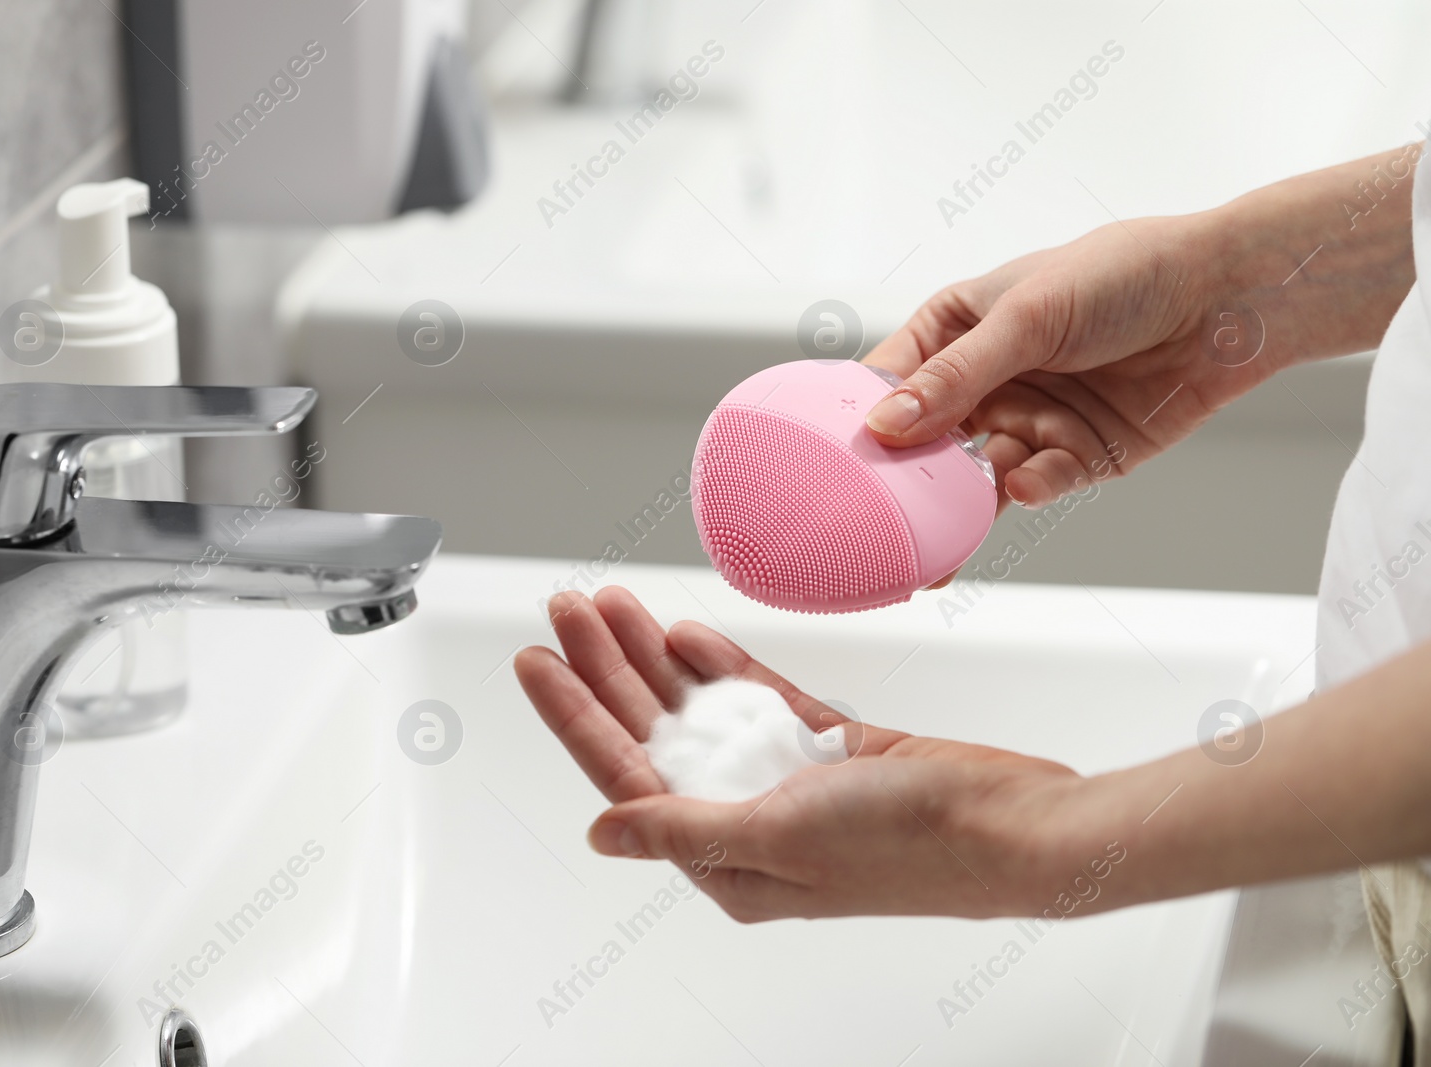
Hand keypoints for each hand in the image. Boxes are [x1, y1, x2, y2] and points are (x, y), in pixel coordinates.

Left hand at [514, 587, 1084, 920]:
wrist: (1016, 825)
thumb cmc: (911, 848)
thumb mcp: (777, 839)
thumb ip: (683, 829)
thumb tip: (603, 833)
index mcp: (727, 858)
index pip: (625, 772)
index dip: (574, 712)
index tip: (535, 660)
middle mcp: (749, 821)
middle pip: (655, 731)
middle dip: (606, 666)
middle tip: (568, 606)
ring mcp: (791, 783)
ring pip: (702, 709)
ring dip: (656, 656)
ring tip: (613, 603)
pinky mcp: (833, 750)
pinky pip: (760, 702)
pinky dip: (723, 669)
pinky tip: (685, 635)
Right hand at [863, 216, 1240, 511]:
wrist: (1228, 298)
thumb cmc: (1124, 275)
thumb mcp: (1025, 318)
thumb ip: (955, 378)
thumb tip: (887, 425)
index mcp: (956, 329)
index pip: (890, 381)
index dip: (863, 419)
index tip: (837, 458)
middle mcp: (986, 380)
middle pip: (927, 442)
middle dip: (908, 479)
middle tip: (880, 519)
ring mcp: (1028, 419)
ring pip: (977, 477)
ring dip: (963, 502)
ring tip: (942, 531)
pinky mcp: (1074, 455)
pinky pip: (1037, 483)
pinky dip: (1031, 487)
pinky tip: (1026, 482)